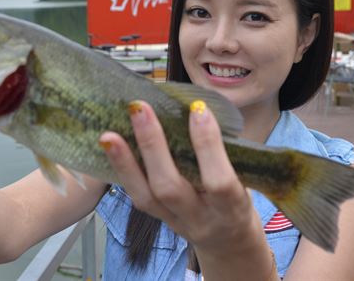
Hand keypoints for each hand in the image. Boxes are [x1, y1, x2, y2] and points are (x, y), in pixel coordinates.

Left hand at [99, 100, 267, 266]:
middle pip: (170, 187)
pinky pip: (136, 197)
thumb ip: (224, 152)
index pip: (218, 180)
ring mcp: (175, 221)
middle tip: (140, 109)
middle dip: (153, 145)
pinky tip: (110, 148)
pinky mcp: (158, 220)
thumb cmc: (238, 201)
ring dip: (125, 162)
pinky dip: (122, 171)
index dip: (208, 146)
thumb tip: (197, 107)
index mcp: (230, 207)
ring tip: (109, 134)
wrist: (229, 245)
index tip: (198, 109)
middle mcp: (200, 217)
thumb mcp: (244, 180)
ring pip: (145, 196)